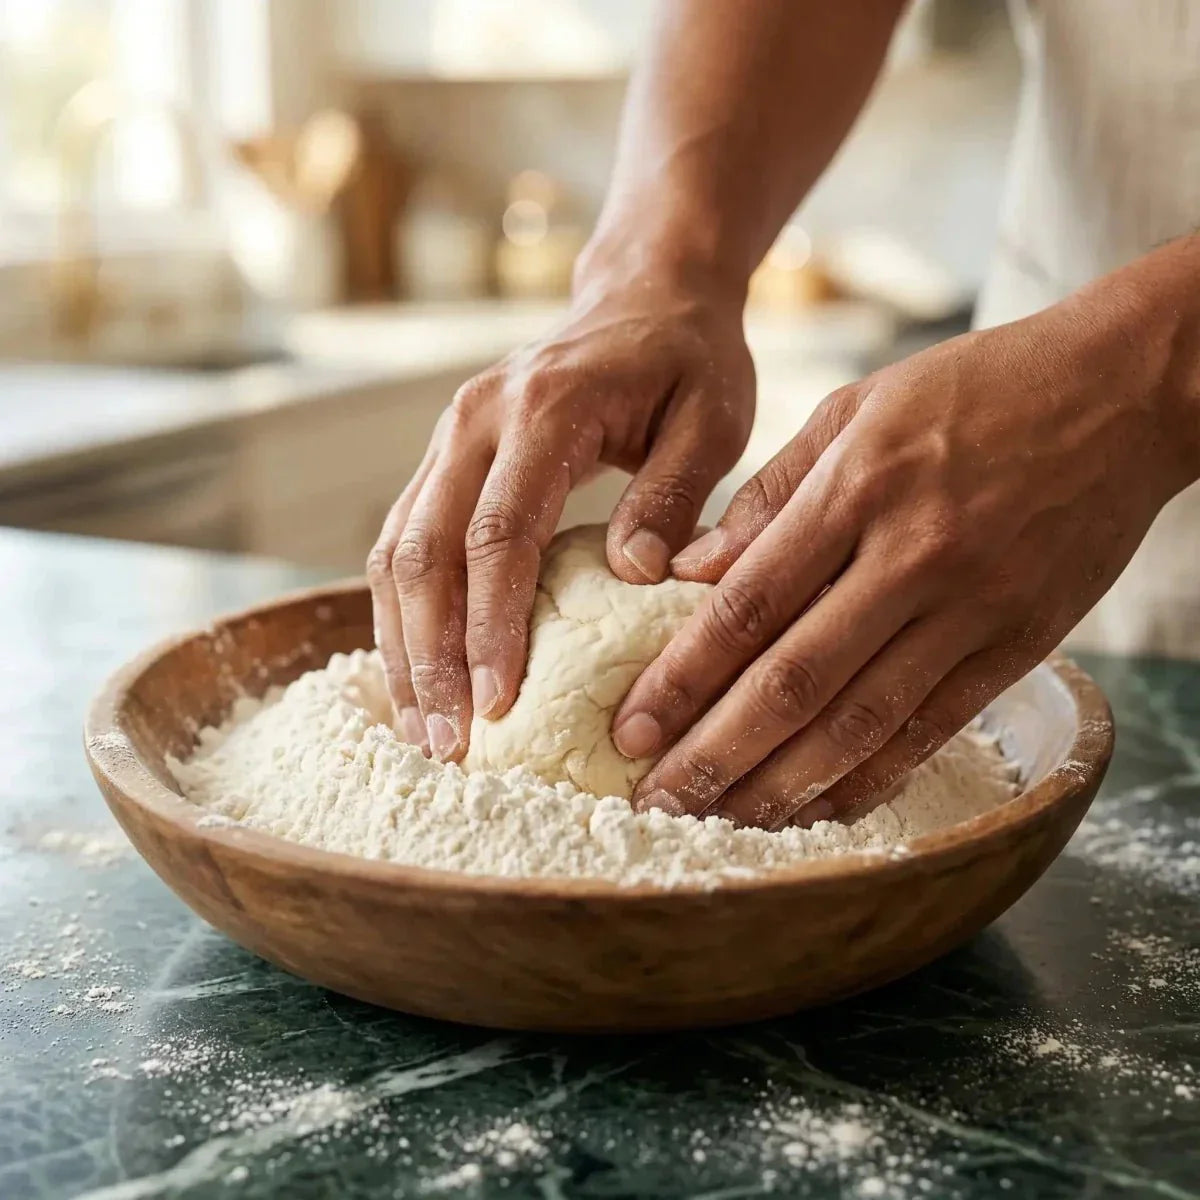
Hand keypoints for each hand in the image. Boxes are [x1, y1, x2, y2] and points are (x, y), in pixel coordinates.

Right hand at [367, 269, 753, 759]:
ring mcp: (448, 437)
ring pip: (394, 553)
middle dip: (430, 655)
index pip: (497, 531)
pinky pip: (402, 544)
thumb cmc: (688, 362)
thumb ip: (671, 494)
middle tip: (448, 744)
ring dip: (404, 647)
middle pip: (422, 550)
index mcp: (543, 409)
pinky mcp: (443, 459)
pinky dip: (403, 616)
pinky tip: (420, 676)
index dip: (489, 624)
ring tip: (426, 732)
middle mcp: (474, 419)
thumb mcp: (711, 418)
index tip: (496, 704)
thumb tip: (635, 577)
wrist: (642, 298)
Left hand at [613, 299, 1197, 827]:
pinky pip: (935, 728)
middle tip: (656, 801)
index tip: (631, 729)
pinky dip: (873, 778)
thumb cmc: (973, 389)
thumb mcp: (856, 408)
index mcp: (857, 489)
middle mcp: (910, 557)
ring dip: (783, 784)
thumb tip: (689, 572)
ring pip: (861, 721)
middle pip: (794, 680)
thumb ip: (769, 493)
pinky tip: (821, 808)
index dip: (683, 678)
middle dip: (715, 751)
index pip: (748, 606)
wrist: (1122, 390)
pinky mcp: (1020, 642)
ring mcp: (972, 607)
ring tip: (721, 822)